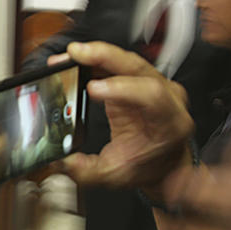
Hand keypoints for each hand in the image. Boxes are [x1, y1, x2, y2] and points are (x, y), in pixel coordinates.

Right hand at [56, 42, 194, 190]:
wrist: (163, 163)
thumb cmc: (146, 166)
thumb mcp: (114, 175)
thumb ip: (85, 170)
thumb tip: (61, 161)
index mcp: (169, 121)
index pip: (150, 94)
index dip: (121, 87)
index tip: (92, 88)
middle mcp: (167, 96)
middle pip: (137, 67)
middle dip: (105, 56)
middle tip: (75, 54)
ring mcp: (155, 83)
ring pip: (127, 60)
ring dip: (97, 54)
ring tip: (70, 54)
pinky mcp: (139, 79)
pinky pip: (119, 63)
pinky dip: (96, 59)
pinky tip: (76, 59)